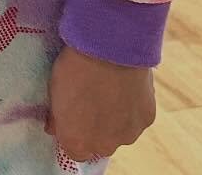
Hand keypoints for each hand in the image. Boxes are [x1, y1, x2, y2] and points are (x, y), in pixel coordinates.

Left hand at [47, 45, 155, 162]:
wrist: (109, 50)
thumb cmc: (75, 68)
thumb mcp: (54, 90)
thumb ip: (56, 116)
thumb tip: (55, 128)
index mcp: (77, 142)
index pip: (74, 151)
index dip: (73, 133)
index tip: (72, 116)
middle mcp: (104, 146)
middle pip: (99, 144)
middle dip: (95, 127)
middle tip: (91, 99)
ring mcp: (129, 135)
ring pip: (120, 132)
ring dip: (115, 118)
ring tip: (110, 89)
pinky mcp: (148, 119)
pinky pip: (136, 116)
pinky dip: (131, 105)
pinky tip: (125, 84)